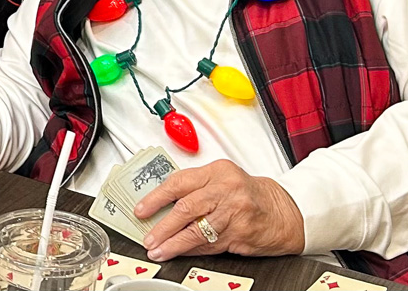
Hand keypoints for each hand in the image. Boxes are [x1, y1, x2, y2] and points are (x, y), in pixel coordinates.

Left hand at [134, 159, 303, 260]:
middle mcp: (225, 189)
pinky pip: (209, 244)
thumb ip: (195, 187)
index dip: (156, 198)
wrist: (283, 210)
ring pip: (196, 230)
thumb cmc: (247, 193)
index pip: (179, 182)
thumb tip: (162, 205)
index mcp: (216, 171)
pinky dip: (191, 250)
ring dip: (173, 243)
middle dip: (163, 226)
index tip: (142, 209)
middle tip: (148, 237)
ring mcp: (233, 212)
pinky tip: (179, 252)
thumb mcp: (221, 179)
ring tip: (158, 250)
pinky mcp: (240, 234)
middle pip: (186, 208)